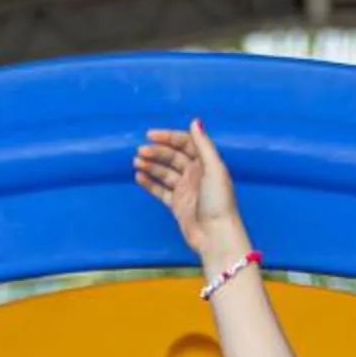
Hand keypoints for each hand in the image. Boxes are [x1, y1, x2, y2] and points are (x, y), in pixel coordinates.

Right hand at [133, 121, 245, 258]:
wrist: (215, 235)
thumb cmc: (218, 202)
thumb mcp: (213, 168)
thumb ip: (203, 145)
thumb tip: (195, 121)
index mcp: (206, 163)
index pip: (185, 143)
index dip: (168, 137)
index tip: (150, 135)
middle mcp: (196, 174)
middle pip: (173, 157)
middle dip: (156, 152)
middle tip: (140, 151)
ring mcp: (186, 190)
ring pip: (164, 172)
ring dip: (151, 165)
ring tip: (137, 162)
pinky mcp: (177, 205)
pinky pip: (160, 190)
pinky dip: (150, 183)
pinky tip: (139, 176)